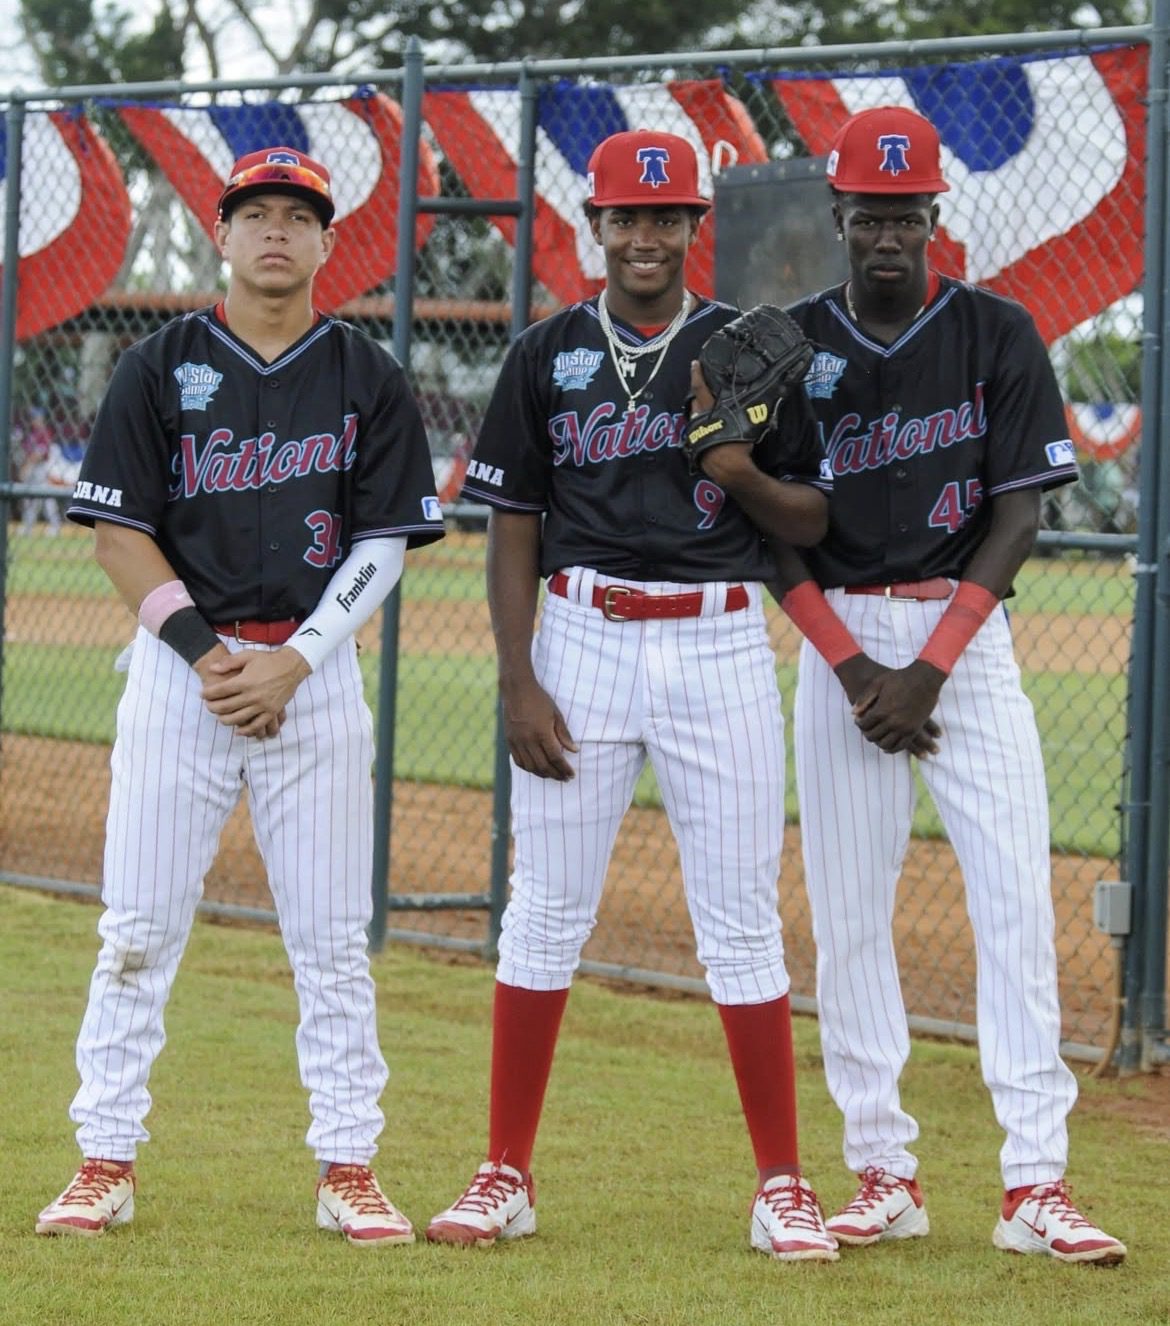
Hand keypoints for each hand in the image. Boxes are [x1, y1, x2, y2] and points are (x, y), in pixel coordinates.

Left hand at [200, 646, 310, 737]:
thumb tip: (212, 668)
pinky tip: (238, 731)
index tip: (202, 694)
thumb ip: (229, 662)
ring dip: (225, 720)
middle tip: (208, 706)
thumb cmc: (268, 660)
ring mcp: (263, 705)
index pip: (220, 691)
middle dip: (213, 708)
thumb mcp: (248, 655)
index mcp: (245, 681)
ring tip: (220, 717)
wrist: (292, 666)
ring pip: (238, 719)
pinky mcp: (272, 711)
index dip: (208, 694)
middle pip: (226, 707)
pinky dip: (246, 731)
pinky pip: (257, 725)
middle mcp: (253, 695)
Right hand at [501, 675, 578, 780]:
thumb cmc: (540, 700)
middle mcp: (528, 740)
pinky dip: (529, 768)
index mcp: (542, 733)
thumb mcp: (556, 714)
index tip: (571, 774)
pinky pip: (519, 761)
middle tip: (564, 778)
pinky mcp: (510, 741)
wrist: (517, 690)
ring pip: (530, 767)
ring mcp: (517, 742)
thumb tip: (574, 751)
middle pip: (543, 766)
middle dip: (556, 774)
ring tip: (552, 775)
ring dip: (542, 774)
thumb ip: (564, 734)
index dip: (564, 768)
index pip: (556, 757)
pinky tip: (536, 769)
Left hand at [686, 360, 754, 483]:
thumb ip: (759, 408)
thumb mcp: (751, 422)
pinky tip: (707, 426)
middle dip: (697, 393)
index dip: (697, 374)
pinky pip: (696, 430)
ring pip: (694, 417)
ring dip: (698, 410)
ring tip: (706, 405)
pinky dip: (700, 425)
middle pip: (695, 402)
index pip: (700, 388)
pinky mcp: (695, 446)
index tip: (694, 363)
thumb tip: (780, 391)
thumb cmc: (740, 446)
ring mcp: (696, 434)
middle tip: (701, 383)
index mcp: (710, 411)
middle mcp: (699, 420)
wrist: (729, 471)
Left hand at [834, 654, 941, 756]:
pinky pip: (902, 746)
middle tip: (867, 729)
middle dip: (867, 733)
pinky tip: (888, 745)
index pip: (864, 725)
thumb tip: (854, 713)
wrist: (925, 678)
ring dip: (878, 742)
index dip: (859, 723)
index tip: (859, 720)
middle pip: (873, 736)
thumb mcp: (878, 683)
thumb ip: (864, 698)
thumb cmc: (900, 678)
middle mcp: (893, 722)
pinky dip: (893, 749)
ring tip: (877, 737)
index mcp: (882, 710)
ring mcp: (905, 727)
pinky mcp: (915, 730)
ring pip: (886, 744)